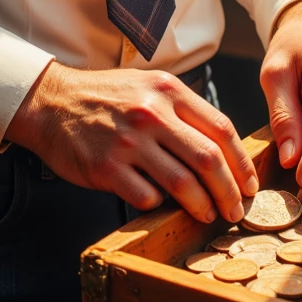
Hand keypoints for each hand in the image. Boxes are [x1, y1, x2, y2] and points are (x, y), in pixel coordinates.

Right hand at [4, 61, 259, 223]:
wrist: (51, 102)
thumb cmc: (103, 96)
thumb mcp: (147, 86)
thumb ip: (181, 110)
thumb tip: (221, 147)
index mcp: (167, 91)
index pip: (221, 129)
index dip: (242, 162)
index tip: (250, 183)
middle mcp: (151, 113)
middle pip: (208, 160)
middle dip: (230, 191)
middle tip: (236, 209)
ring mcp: (129, 142)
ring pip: (182, 184)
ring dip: (202, 206)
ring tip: (208, 215)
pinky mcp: (107, 167)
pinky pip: (147, 197)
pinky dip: (159, 205)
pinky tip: (160, 204)